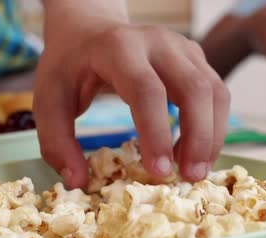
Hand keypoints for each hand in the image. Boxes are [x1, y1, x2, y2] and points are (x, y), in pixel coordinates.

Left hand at [34, 5, 228, 188]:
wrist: (89, 28)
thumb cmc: (70, 67)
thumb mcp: (48, 99)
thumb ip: (56, 141)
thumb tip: (78, 181)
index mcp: (119, 47)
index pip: (147, 90)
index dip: (156, 134)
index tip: (158, 172)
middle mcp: (158, 42)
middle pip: (194, 89)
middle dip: (198, 138)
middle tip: (189, 178)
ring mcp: (182, 48)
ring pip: (214, 92)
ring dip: (211, 136)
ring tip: (194, 171)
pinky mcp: (196, 59)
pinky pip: (216, 94)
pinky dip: (212, 127)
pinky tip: (193, 152)